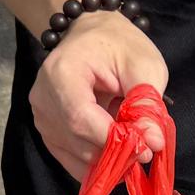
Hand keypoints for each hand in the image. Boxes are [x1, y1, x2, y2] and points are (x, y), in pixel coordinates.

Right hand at [31, 0, 168, 180]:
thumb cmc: (119, 44)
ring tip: (130, 137)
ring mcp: (41, 115)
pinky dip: (97, 160)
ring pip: (77, 155)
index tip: (146, 149)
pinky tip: (114, 145)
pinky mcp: (47, 130)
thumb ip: (147, 103)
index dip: (114, 140)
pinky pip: (72, 159)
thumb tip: (152, 143)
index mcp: (62, 72)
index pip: (81, 118)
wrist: (91, 34)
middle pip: (78, 141)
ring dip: (109, 156)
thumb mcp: (143, 65)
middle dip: (116, 152)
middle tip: (146, 147)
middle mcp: (43, 97)